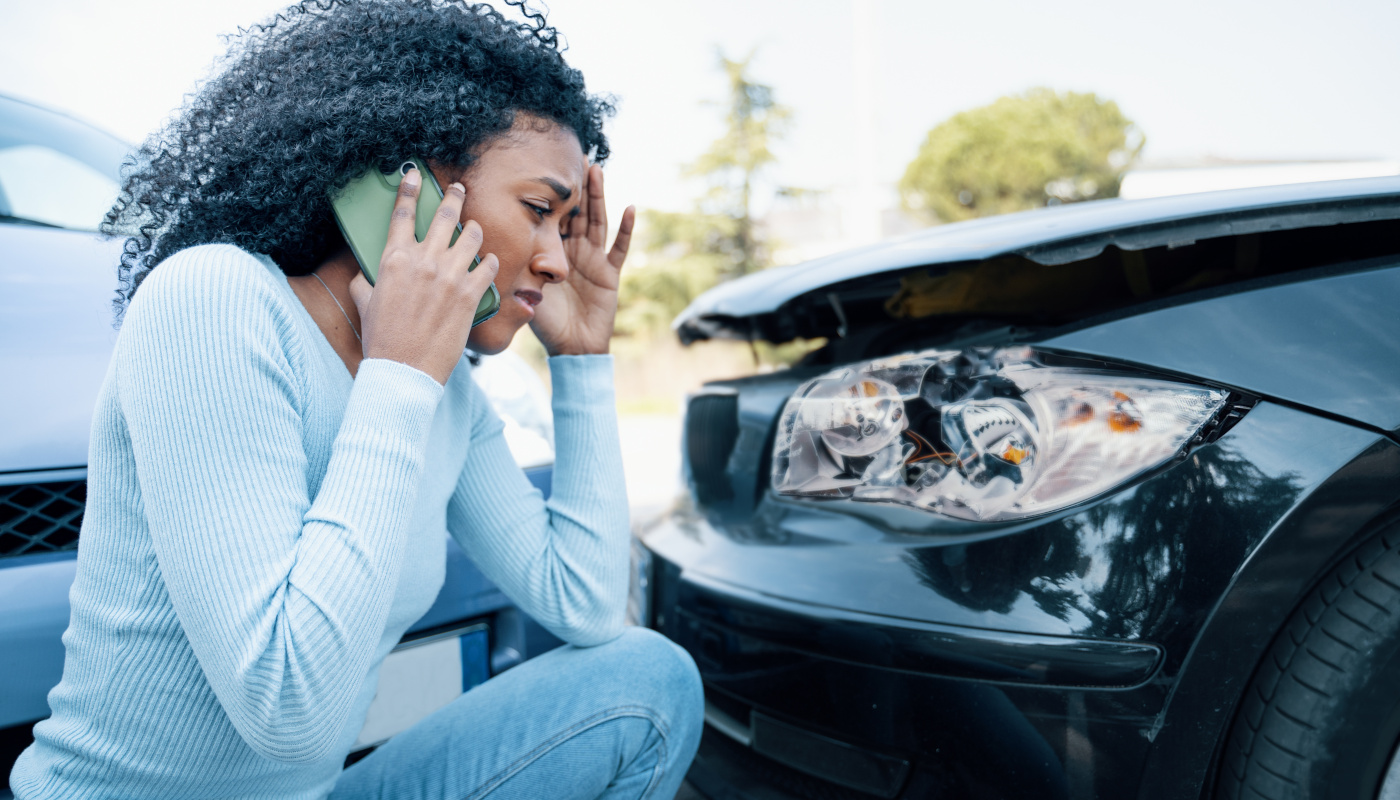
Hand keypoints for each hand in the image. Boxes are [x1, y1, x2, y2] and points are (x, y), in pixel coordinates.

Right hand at [348, 167, 499, 384]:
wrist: (404, 369)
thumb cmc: (382, 338)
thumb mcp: (365, 302)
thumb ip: (367, 279)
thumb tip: (368, 271)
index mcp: (394, 259)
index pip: (402, 213)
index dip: (409, 189)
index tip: (415, 173)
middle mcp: (424, 261)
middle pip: (444, 216)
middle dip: (454, 196)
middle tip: (459, 188)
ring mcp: (450, 276)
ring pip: (472, 236)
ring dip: (474, 231)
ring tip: (474, 231)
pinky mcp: (471, 295)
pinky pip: (489, 266)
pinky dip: (490, 263)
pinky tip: (488, 264)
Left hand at [530, 163, 634, 355]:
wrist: (570, 348)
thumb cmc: (546, 322)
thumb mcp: (525, 290)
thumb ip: (517, 269)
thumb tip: (496, 252)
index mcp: (552, 253)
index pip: (553, 218)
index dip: (552, 195)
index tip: (546, 168)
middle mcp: (574, 251)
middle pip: (577, 212)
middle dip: (577, 186)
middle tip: (575, 156)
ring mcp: (593, 260)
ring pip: (597, 221)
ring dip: (598, 196)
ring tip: (596, 170)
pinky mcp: (609, 273)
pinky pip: (618, 248)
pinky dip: (626, 229)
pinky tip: (630, 208)